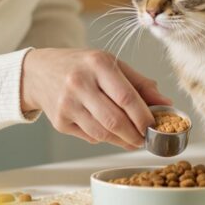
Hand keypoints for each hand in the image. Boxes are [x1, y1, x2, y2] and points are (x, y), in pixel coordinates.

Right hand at [20, 48, 172, 149]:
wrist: (39, 72)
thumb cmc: (81, 66)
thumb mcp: (110, 64)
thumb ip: (139, 83)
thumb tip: (166, 103)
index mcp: (97, 63)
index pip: (126, 96)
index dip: (144, 116)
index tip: (155, 126)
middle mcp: (79, 82)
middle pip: (114, 119)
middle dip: (135, 134)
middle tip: (146, 139)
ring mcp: (67, 104)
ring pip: (102, 133)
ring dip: (122, 141)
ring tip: (132, 139)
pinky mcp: (59, 122)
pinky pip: (89, 137)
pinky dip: (104, 138)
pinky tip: (108, 131)